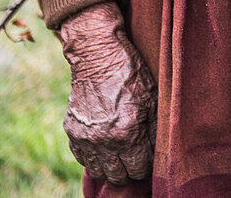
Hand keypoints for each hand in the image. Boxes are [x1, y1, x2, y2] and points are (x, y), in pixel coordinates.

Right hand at [57, 1, 156, 184]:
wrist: (98, 54)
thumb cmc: (130, 72)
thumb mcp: (152, 97)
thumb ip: (155, 129)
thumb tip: (159, 152)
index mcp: (127, 133)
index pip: (138, 170)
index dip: (146, 165)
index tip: (149, 156)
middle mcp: (103, 140)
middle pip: (117, 176)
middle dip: (129, 169)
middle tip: (135, 156)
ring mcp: (85, 137)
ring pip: (98, 171)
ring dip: (110, 166)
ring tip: (120, 153)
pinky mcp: (72, 131)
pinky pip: (82, 158)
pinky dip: (93, 156)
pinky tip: (104, 145)